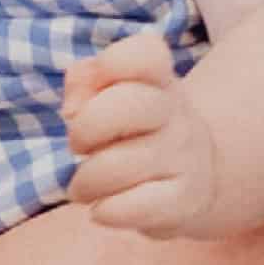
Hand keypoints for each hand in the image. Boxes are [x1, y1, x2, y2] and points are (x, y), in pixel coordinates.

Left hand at [63, 29, 218, 235]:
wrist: (190, 174)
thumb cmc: (129, 125)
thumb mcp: (105, 92)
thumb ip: (82, 81)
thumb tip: (73, 108)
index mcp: (156, 77)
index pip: (147, 53)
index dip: (114, 62)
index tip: (93, 86)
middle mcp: (177, 113)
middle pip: (130, 104)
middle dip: (87, 127)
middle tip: (77, 145)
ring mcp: (185, 157)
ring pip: (124, 164)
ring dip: (88, 179)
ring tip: (82, 186)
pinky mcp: (186, 201)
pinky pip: (142, 207)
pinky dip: (110, 211)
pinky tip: (100, 210)